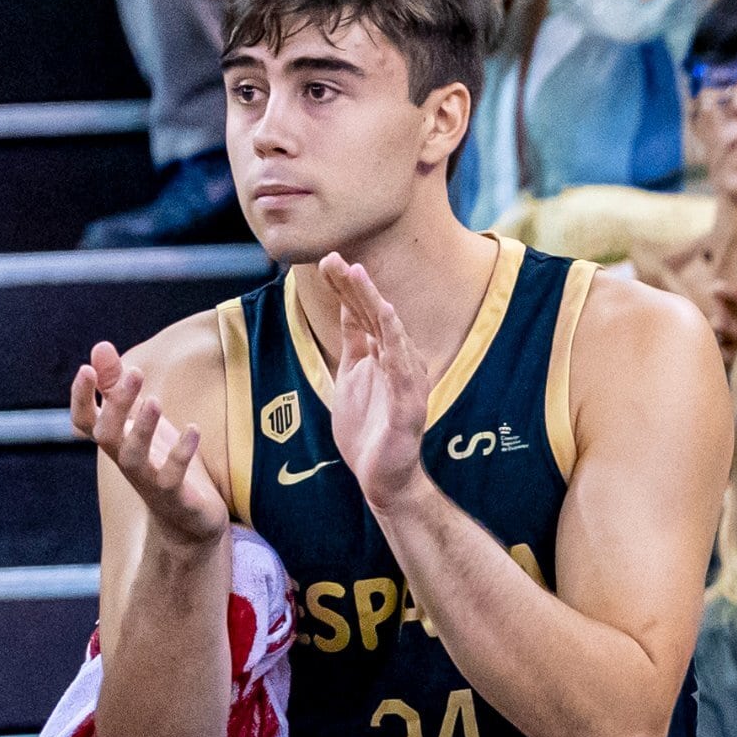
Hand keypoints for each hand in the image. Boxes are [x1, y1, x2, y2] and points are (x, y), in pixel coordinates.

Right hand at [69, 341, 226, 548]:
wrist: (188, 521)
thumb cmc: (162, 463)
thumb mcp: (141, 421)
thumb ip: (119, 386)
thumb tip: (100, 346)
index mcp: (116, 441)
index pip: (84, 420)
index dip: (81, 397)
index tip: (86, 368)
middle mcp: (126, 460)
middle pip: (106, 433)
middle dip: (117, 403)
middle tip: (135, 370)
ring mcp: (148, 480)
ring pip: (132, 457)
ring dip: (141, 429)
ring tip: (154, 400)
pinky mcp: (174, 497)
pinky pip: (171, 477)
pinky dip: (180, 454)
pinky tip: (194, 430)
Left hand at [314, 253, 437, 513]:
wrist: (383, 478)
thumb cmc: (369, 430)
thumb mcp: (352, 376)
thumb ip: (354, 344)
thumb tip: (346, 307)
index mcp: (383, 357)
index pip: (362, 315)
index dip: (346, 288)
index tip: (327, 260)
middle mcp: (399, 363)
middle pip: (375, 317)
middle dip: (356, 287)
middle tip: (337, 258)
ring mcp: (406, 383)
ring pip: (390, 334)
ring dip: (374, 303)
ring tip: (359, 277)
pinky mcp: (410, 405)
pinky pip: (402, 368)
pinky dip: (394, 341)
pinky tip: (386, 316)